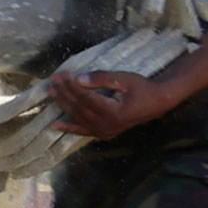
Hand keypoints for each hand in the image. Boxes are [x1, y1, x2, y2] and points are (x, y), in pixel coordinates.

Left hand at [48, 70, 174, 140]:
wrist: (156, 103)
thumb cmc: (142, 88)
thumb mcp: (124, 79)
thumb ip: (102, 79)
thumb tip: (80, 79)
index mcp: (113, 112)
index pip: (86, 97)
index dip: (72, 86)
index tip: (62, 74)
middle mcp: (107, 125)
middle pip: (79, 107)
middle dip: (64, 93)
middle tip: (53, 80)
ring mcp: (104, 131)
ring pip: (78, 118)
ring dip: (63, 105)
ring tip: (51, 92)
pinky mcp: (104, 133)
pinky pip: (83, 130)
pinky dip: (68, 128)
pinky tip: (54, 126)